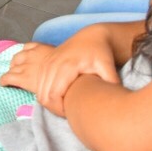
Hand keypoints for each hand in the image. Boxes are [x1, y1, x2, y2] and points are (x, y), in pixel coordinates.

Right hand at [0, 33, 120, 116]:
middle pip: (43, 94)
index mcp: (66, 65)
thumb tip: (114, 97)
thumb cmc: (100, 52)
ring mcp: (47, 62)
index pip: (53, 94)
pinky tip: (57, 97)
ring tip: (64, 106)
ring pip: (38, 90)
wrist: (91, 36)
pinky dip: (43, 93)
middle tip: (68, 112)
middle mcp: (53, 63)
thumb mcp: (107, 66)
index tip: (71, 114)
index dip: (59, 109)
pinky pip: (37, 83)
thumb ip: (111, 82)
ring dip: (48, 101)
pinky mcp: (45, 62)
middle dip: (54, 108)